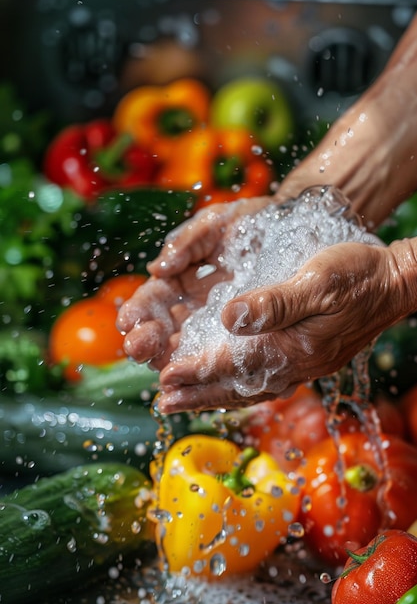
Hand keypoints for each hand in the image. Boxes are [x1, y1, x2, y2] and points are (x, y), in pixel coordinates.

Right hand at [117, 196, 270, 368]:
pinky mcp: (247, 337)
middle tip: (137, 349)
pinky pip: (226, 357)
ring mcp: (219, 324)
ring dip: (172, 360)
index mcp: (182, 279)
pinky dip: (212, 369)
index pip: (154, 299)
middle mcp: (195, 306)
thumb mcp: (216, 224)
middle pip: (164, 330)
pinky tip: (201, 382)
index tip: (128, 321)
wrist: (298, 226)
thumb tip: (158, 269)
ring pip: (190, 348)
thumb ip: (188, 242)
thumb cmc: (252, 221)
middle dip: (147, 341)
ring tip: (162, 370)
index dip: (139, 310)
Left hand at [156, 240, 413, 413]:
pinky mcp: (306, 359)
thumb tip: (230, 317)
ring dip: (212, 395)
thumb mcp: (317, 280)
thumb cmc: (357, 275)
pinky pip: (262, 381)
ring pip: (247, 388)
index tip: (164, 376)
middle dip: (197, 394)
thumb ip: (275, 303)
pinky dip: (236, 387)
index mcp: (294, 347)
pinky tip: (224, 387)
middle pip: (236, 386)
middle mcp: (295, 364)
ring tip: (183, 400)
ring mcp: (302, 365)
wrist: (394, 284)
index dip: (196, 370)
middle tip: (163, 401)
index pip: (234, 365)